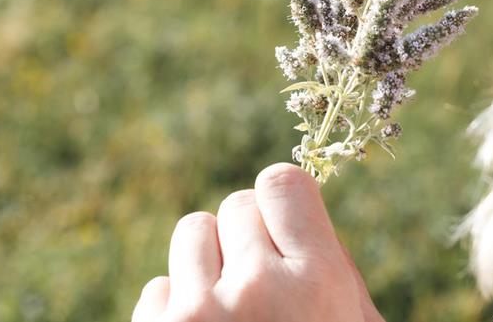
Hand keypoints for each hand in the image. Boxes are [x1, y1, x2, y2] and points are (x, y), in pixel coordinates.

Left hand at [132, 163, 385, 321]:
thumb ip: (334, 268)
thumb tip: (302, 206)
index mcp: (317, 283)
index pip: (283, 183)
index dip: (283, 205)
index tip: (284, 229)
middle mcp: (256, 290)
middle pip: (238, 205)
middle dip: (249, 237)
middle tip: (262, 285)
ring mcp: (196, 314)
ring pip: (193, 232)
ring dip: (209, 262)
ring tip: (229, 307)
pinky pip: (158, 288)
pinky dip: (174, 309)